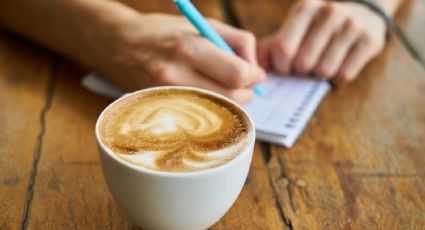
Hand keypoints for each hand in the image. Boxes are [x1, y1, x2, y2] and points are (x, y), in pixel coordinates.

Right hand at [95, 13, 264, 102]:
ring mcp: (166, 96)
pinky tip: (207, 94)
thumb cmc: (162, 32)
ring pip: (217, 110)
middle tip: (245, 83)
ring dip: (230, 101)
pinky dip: (211, 107)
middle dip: (246, 91)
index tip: (256, 73)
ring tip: (225, 86)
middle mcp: (175, 75)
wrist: (117, 45)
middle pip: (230, 97)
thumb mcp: (200, 24)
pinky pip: (199, 116)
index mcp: (187, 47)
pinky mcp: (161, 109)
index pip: (236, 74)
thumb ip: (236, 40)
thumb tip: (255, 67)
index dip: (254, 75)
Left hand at [258, 0, 385, 84]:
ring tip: (321, 66)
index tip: (286, 67)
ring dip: (319, 76)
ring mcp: (352, 26)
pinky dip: (337, 80)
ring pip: (325, 71)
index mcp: (305, 8)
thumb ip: (271, 46)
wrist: (364, 11)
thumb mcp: (294, 28)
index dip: (281, 66)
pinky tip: (338, 68)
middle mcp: (330, 13)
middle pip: (303, 63)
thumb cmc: (317, 27)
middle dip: (301, 72)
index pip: (283, 48)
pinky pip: (345, 75)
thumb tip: (255, 69)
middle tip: (305, 68)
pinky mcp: (370, 41)